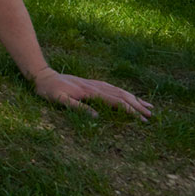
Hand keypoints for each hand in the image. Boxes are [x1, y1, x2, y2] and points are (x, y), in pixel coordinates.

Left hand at [32, 68, 153, 120]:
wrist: (43, 75)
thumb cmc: (49, 90)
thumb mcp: (59, 100)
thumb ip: (77, 107)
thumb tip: (96, 117)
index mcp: (91, 91)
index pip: (116, 102)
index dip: (130, 111)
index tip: (142, 120)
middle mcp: (96, 86)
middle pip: (122, 95)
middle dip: (137, 105)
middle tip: (151, 115)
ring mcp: (95, 83)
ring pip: (119, 90)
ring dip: (134, 98)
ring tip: (148, 106)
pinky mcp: (92, 83)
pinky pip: (113, 88)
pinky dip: (124, 93)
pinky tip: (129, 96)